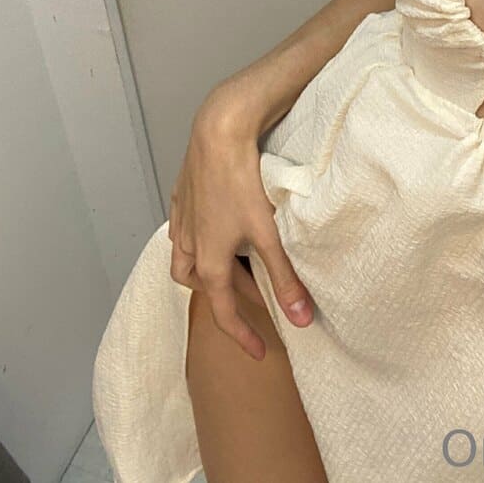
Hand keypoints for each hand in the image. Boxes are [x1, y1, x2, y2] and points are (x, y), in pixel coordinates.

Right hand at [167, 96, 312, 360]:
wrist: (218, 131)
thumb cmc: (242, 183)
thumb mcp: (268, 235)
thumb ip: (284, 279)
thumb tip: (300, 320)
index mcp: (208, 261)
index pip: (223, 312)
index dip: (242, 336)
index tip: (258, 351)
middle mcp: (189, 243)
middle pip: (197, 284)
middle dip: (222, 296)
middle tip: (253, 297)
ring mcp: (183, 217)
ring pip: (184, 256)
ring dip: (205, 268)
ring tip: (232, 264)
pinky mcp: (183, 193)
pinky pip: (183, 226)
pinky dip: (196, 237)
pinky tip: (214, 225)